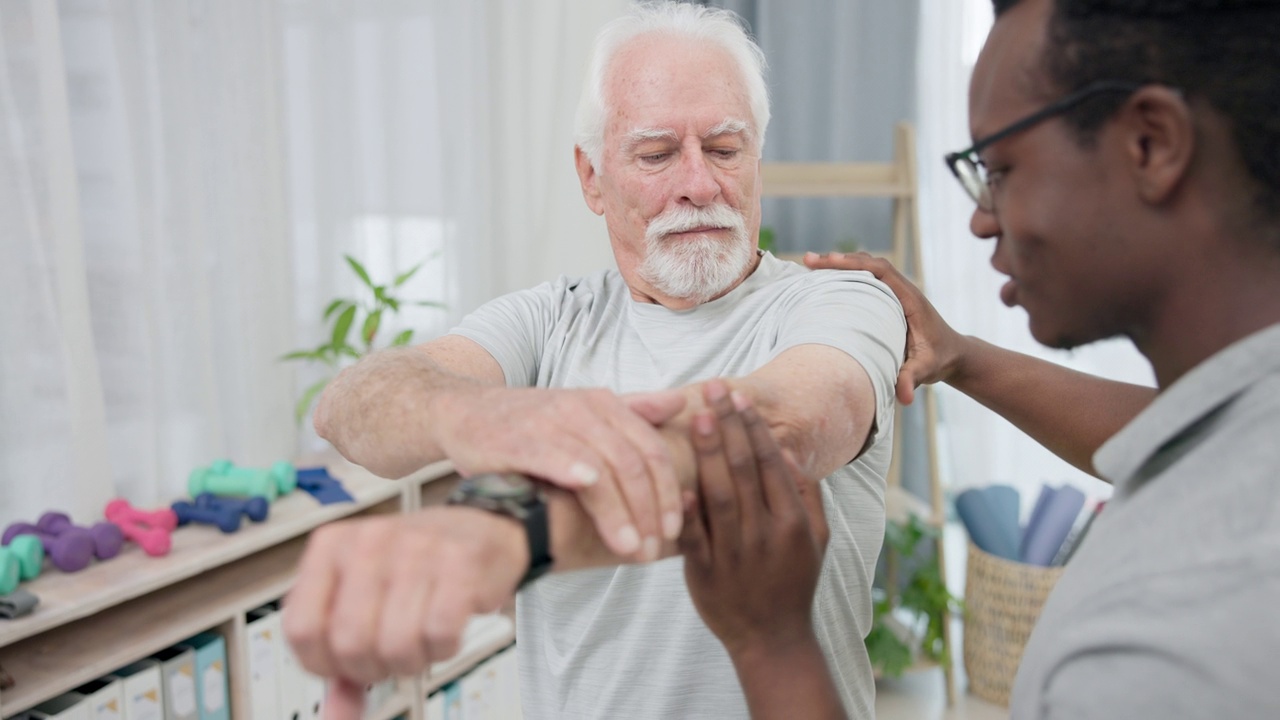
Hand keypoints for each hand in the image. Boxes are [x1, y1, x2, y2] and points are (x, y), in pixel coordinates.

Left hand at [282, 506, 526, 719]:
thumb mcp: (365, 599)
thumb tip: (334, 715)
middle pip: (349, 644)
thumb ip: (341, 657)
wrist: (478, 529)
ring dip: (412, 661)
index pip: (301, 630)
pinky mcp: (459, 562)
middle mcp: (368, 542)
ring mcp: (415, 549)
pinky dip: (444, 647)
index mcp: (331, 547)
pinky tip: (445, 630)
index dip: (325, 664)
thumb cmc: (416, 565)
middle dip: (373, 668)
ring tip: (419, 640)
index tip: (345, 663)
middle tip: (389, 654)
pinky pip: (440, 633)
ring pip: (395, 645)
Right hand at [432, 386, 686, 560]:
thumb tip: (680, 405)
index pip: (652, 450)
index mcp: (605, 404)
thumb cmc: (528, 423)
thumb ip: (633, 410)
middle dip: (649, 511)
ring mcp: (551, 421)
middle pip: (632, 463)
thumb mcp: (583, 412)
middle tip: (655, 549)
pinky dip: (574, 470)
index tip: (675, 530)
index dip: (668, 492)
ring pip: (601, 466)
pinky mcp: (518, 437)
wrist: (464, 413)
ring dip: (619, 511)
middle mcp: (583, 409)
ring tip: (630, 548)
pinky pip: (553, 454)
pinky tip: (589, 492)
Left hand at [679, 380, 828, 655]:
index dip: (754, 428)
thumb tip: (789, 451)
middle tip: (715, 390)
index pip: (772, 464)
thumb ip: (806, 494)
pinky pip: (694, 538)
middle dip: (729, 426)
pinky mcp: (706, 574)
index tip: (740, 398)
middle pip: (744, 470)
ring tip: (699, 418)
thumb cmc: (794, 582)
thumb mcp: (817, 539)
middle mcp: (766, 535)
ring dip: (709, 454)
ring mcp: (735, 555)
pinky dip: (687, 512)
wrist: (772, 640)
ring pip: (720, 496)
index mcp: (792, 523)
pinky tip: (679, 484)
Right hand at [804, 251, 965, 404]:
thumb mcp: (927, 369)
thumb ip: (913, 379)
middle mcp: (902, 290)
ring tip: (810, 266)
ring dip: (839, 265)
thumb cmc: (940, 360)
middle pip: (868, 263)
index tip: (828, 262)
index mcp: (910, 299)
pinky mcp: (889, 299)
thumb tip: (904, 398)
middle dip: (838, 260)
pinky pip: (866, 280)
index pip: (880, 271)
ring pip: (865, 269)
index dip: (853, 264)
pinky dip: (845, 275)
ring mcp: (895, 293)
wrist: (952, 355)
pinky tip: (825, 282)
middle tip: (808, 261)